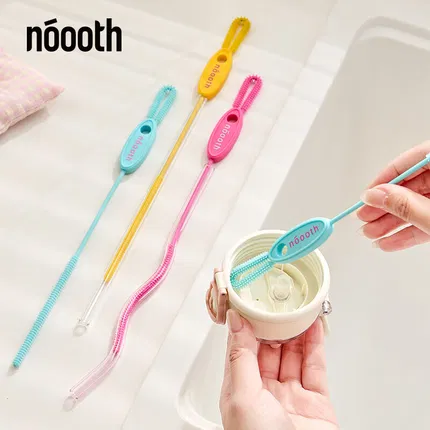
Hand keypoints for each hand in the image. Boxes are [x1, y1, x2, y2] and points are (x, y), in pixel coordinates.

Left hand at [220, 310, 337, 429]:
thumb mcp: (242, 397)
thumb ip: (240, 357)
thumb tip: (235, 322)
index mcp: (240, 391)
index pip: (242, 349)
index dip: (246, 325)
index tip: (251, 303)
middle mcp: (265, 393)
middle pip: (269, 349)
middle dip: (273, 325)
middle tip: (278, 302)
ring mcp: (291, 396)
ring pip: (293, 355)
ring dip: (296, 331)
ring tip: (297, 308)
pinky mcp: (316, 402)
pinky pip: (315, 366)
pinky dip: (315, 344)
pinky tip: (313, 326)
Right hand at [357, 142, 429, 250]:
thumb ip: (406, 205)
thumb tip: (375, 196)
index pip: (411, 162)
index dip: (385, 178)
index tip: (367, 194)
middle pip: (412, 186)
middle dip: (385, 206)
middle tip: (365, 217)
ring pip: (418, 205)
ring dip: (392, 222)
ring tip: (372, 234)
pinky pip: (427, 220)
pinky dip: (408, 232)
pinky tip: (388, 242)